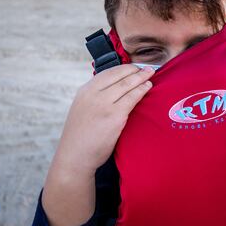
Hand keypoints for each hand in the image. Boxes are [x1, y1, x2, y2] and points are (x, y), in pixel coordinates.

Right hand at [42, 64, 153, 225]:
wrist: (75, 157)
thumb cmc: (80, 137)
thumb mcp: (82, 109)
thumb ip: (95, 98)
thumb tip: (113, 90)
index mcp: (84, 91)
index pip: (107, 73)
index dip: (123, 69)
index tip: (133, 68)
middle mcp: (93, 94)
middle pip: (118, 76)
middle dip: (135, 70)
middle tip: (147, 68)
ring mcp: (104, 104)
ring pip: (127, 85)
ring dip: (141, 78)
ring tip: (151, 75)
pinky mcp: (114, 116)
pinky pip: (132, 98)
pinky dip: (142, 90)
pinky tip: (148, 88)